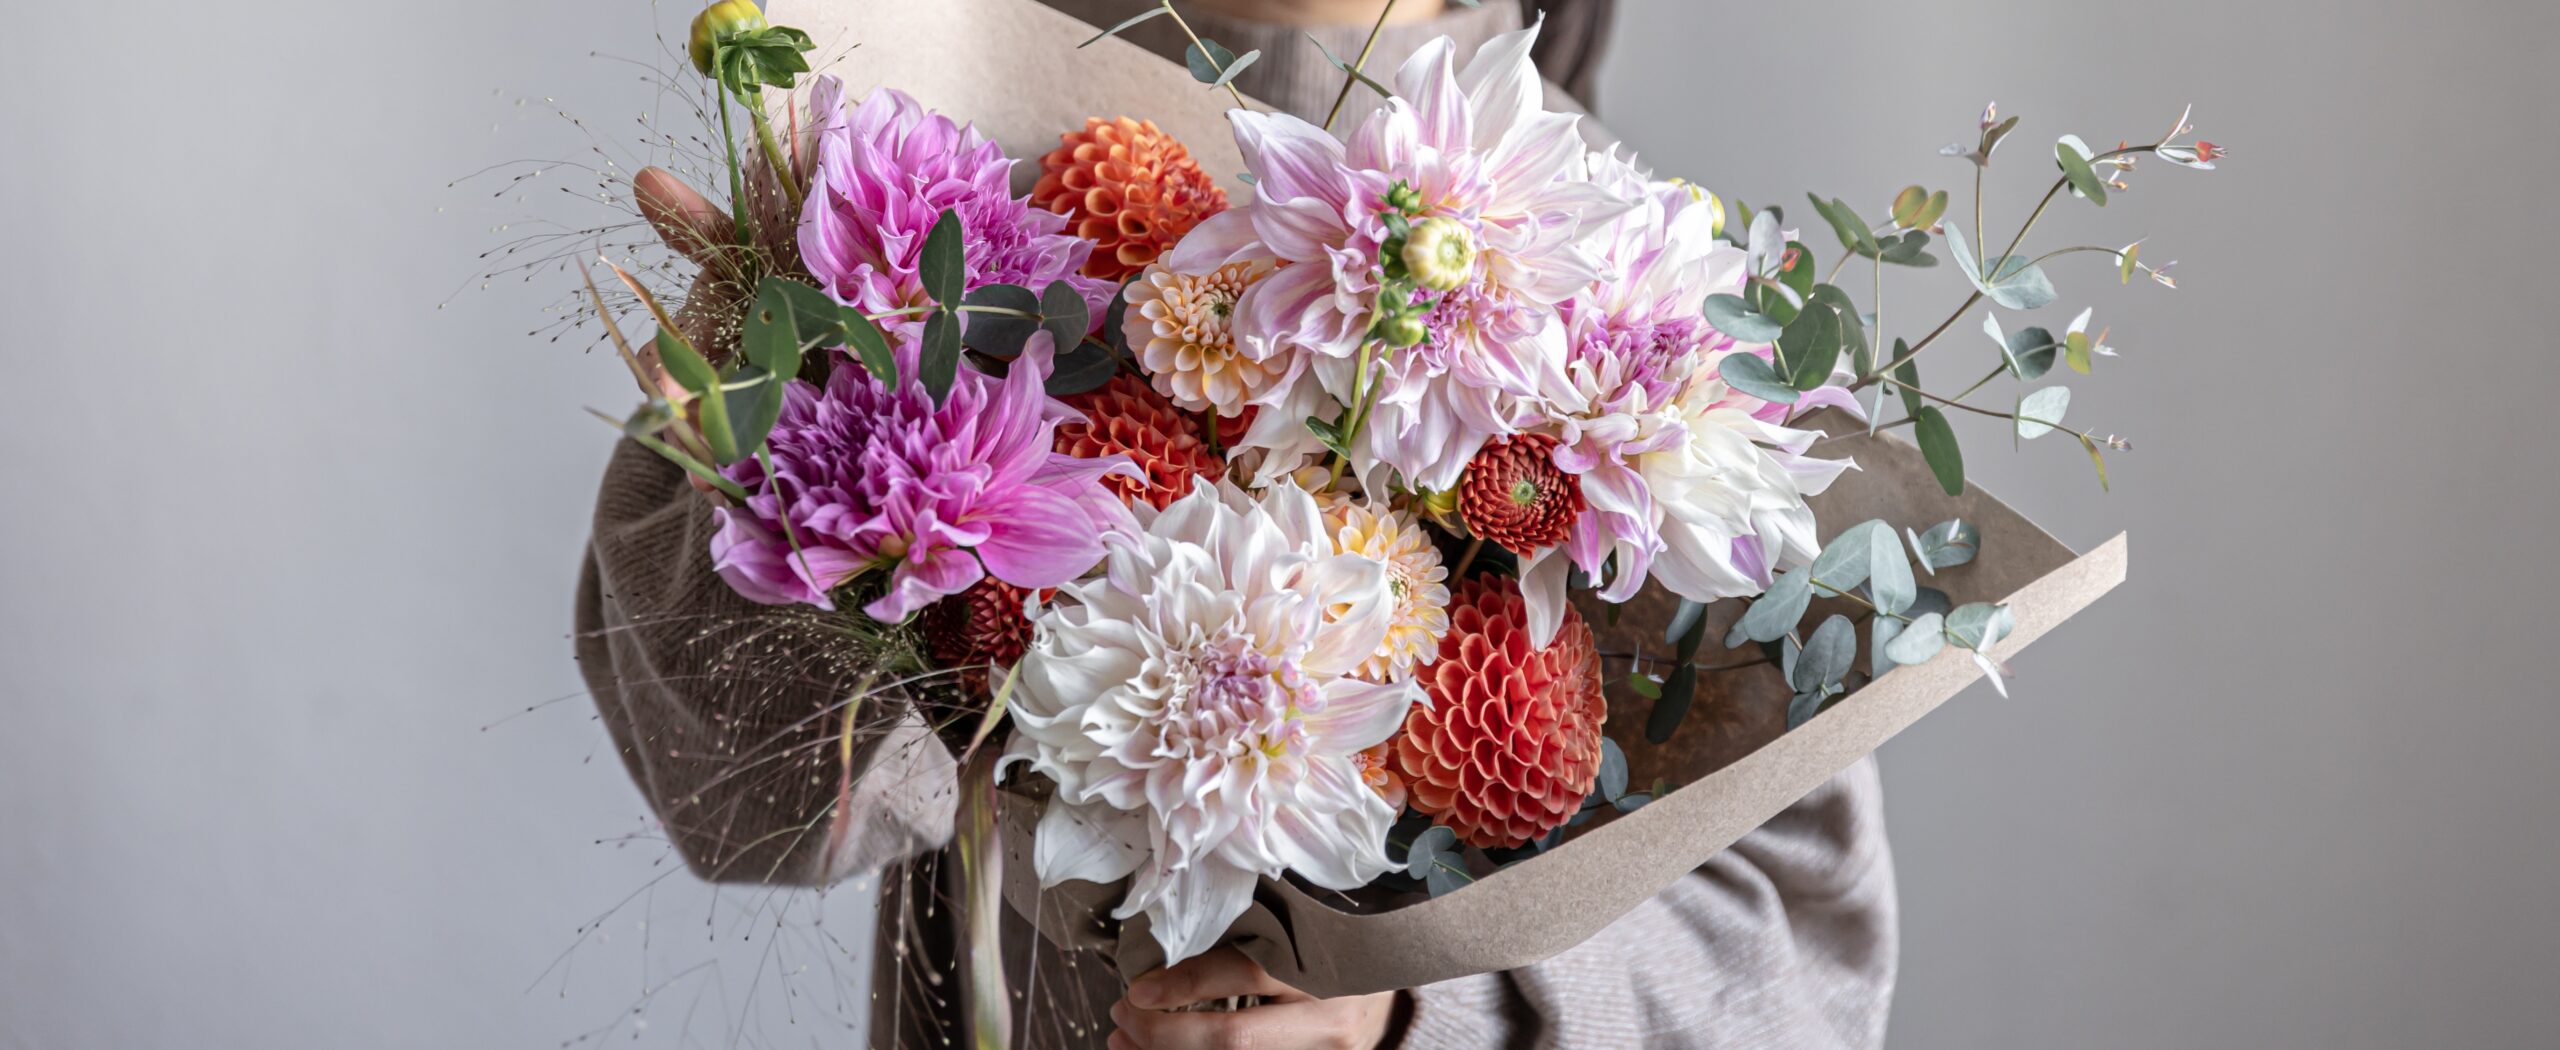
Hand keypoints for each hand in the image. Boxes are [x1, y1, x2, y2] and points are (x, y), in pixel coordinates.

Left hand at [1109, 948, 1399, 1049]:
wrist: (1384, 992)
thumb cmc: (1331, 947)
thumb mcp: (1301, 929)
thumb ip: (1250, 932)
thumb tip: (1167, 943)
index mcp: (1325, 965)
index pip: (1245, 976)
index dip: (1184, 985)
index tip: (1137, 989)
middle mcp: (1328, 1021)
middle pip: (1233, 1040)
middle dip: (1164, 1035)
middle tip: (1121, 1017)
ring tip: (1125, 1043)